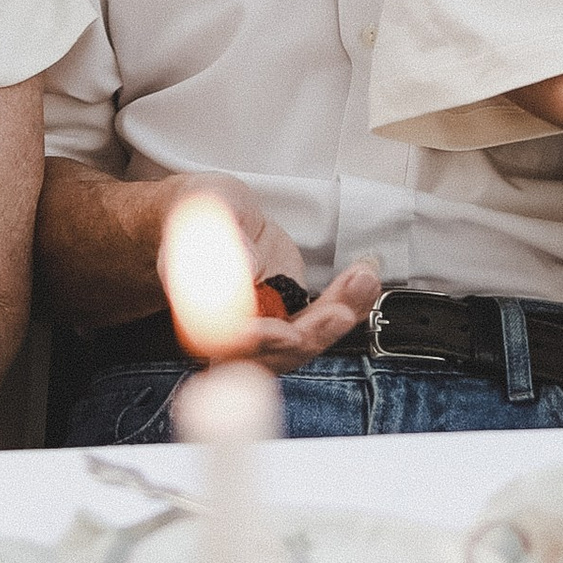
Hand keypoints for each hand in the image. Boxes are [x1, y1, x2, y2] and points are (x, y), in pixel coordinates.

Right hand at [158, 181, 377, 371]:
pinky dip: (347, 304)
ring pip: (302, 340)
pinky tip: (364, 282)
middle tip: (340, 311)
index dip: (256, 343)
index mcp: (198, 306)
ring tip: (362, 281)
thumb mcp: (205, 208)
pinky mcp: (289, 313)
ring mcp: (263, 323)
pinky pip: (319, 320)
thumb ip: (218, 234)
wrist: (214, 211)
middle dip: (311, 334)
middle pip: (271, 354)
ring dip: (337, 316)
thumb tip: (244, 267)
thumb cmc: (200, 209)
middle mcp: (230, 327)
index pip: (224, 342)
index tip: (286, 334)